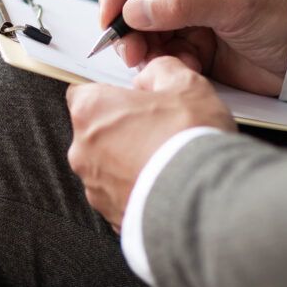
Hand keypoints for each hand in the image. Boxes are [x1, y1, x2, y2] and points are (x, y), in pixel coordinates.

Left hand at [66, 56, 235, 230]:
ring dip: (129, 162)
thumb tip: (155, 74)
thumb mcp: (185, 84)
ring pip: (108, 167)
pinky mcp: (110, 216)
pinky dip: (138, 190)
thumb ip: (162, 70)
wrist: (203, 201)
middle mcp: (83, 150)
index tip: (134, 100)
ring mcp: (95, 187)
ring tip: (167, 161)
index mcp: (91, 111)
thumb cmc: (189, 142)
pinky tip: (166, 185)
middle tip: (158, 130)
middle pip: (97, 132)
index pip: (84, 93)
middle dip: (123, 130)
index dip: (112, 95)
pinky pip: (121, 195)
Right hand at [98, 0, 286, 95]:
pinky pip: (160, 53)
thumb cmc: (282, 15)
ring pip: (141, 31)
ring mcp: (185, 15)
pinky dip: (163, 64)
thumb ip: (181, 2)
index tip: (111, 19)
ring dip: (142, 49)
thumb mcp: (233, 1)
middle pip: (131, 0)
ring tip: (154, 64)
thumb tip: (133, 10)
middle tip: (131, 53)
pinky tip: (182, 69)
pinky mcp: (191, 44)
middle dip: (126, 27)